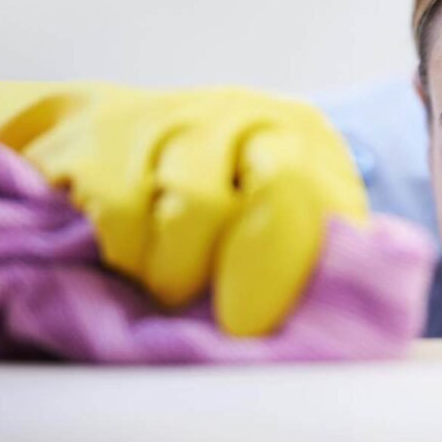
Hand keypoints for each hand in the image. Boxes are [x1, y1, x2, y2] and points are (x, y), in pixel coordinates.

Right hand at [0, 82, 368, 335]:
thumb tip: (334, 316)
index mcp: (304, 139)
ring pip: (197, 206)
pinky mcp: (107, 138)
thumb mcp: (273, 214)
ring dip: (184, 270)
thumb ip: (309, 253)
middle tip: (235, 321)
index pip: (330, 202)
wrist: (109, 135)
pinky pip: (125, 211)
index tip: (269, 324)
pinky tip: (133, 262)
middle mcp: (251, 117)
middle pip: (281, 187)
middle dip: (259, 268)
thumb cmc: (206, 194)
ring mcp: (179, 119)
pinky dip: (130, 255)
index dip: (304, 269)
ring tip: (175, 288)